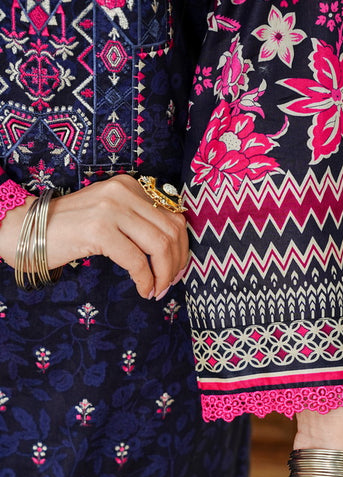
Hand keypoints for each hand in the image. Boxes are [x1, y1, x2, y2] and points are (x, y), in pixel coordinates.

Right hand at [0, 175, 188, 298]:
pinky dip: (146, 280)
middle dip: (177, 263)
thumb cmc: (69, 229)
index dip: (182, 247)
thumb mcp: (109, 216)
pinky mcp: (99, 230)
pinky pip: (137, 261)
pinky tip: (143, 290)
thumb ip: (137, 223)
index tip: (178, 269)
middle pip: (171, 231)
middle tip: (170, 284)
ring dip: (165, 274)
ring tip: (157, 290)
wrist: (26, 230)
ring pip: (159, 246)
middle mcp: (123, 191)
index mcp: (130, 186)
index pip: (173, 216)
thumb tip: (173, 251)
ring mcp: (110, 208)